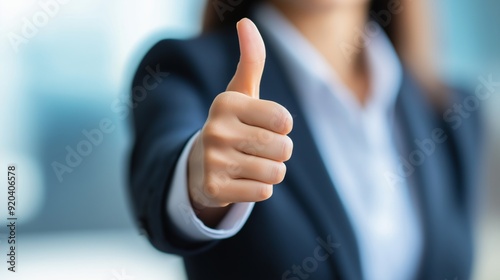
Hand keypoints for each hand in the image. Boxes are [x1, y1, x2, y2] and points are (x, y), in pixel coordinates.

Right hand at [187, 18, 292, 221]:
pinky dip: (258, 188)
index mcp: (225, 103)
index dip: (282, 127)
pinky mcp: (213, 189)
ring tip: (249, 164)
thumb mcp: (242, 93)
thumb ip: (251, 60)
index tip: (263, 125)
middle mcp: (215, 129)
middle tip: (256, 148)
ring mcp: (212, 161)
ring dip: (270, 171)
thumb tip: (246, 22)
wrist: (201, 165)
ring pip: (276, 172)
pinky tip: (240, 180)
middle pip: (284, 148)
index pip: (285, 120)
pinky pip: (263, 192)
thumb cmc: (233, 125)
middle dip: (278, 151)